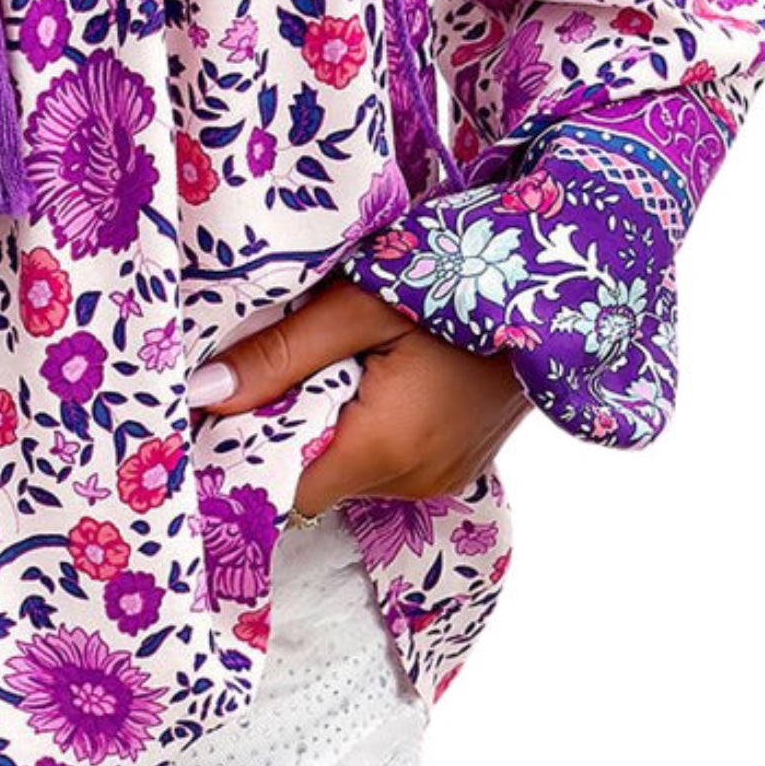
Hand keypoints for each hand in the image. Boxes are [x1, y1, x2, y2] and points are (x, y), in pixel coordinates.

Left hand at [192, 278, 530, 515]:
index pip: (283, 488)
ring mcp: (443, 477)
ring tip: (340, 362)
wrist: (565, 277)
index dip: (248, 451)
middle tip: (282, 363)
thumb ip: (279, 355)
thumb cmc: (464, 277)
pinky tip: (375, 376)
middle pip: (315, 478)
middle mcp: (416, 481)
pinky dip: (367, 427)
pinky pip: (386, 461)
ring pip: (349, 469)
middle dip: (288, 429)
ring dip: (330, 425)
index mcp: (386, 449)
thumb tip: (199, 395)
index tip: (223, 410)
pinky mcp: (459, 463)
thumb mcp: (360, 304)